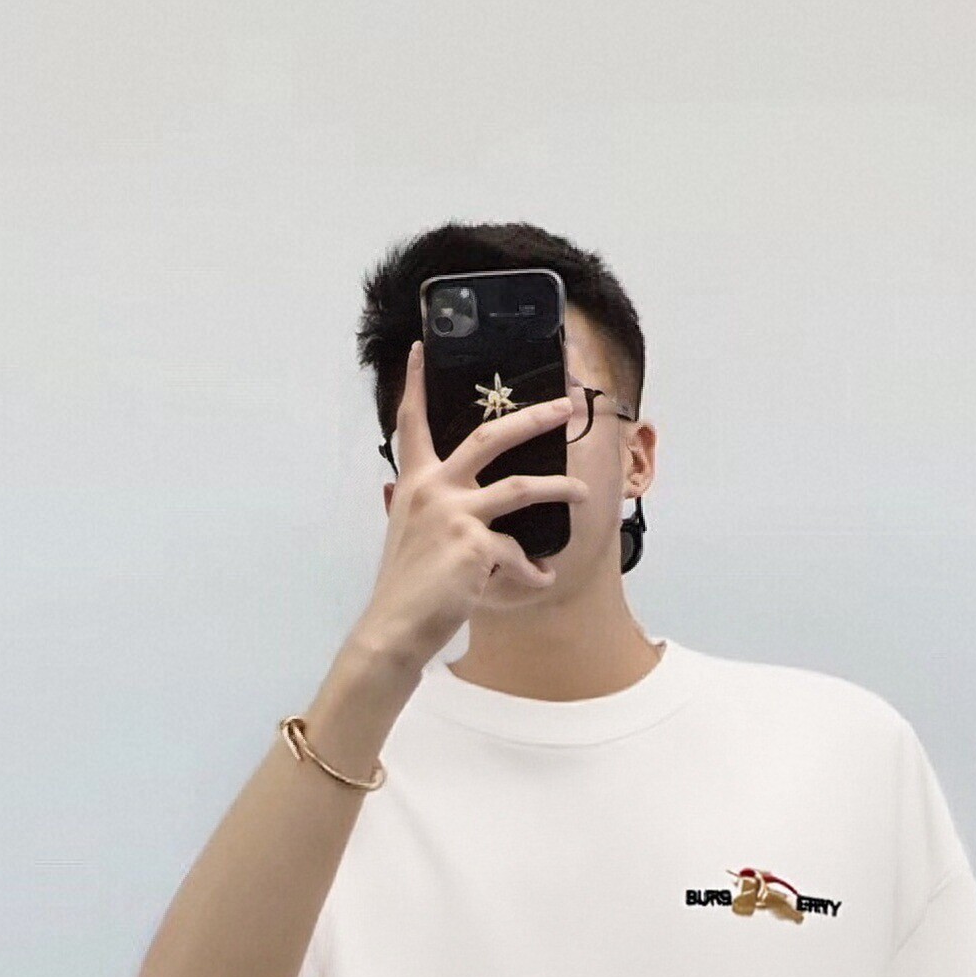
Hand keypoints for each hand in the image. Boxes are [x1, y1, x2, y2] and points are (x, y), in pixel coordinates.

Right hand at [357, 341, 591, 672]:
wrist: (395, 627)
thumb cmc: (408, 585)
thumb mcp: (413, 535)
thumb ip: (437, 510)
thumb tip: (474, 513)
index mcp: (416, 483)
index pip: (412, 422)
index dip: (416, 383)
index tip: (421, 349)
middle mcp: (433, 490)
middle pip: (489, 436)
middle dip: (533, 417)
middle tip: (565, 405)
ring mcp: (454, 514)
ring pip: (521, 487)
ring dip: (559, 488)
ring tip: (581, 492)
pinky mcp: (475, 546)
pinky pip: (519, 553)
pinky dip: (533, 570)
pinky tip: (542, 579)